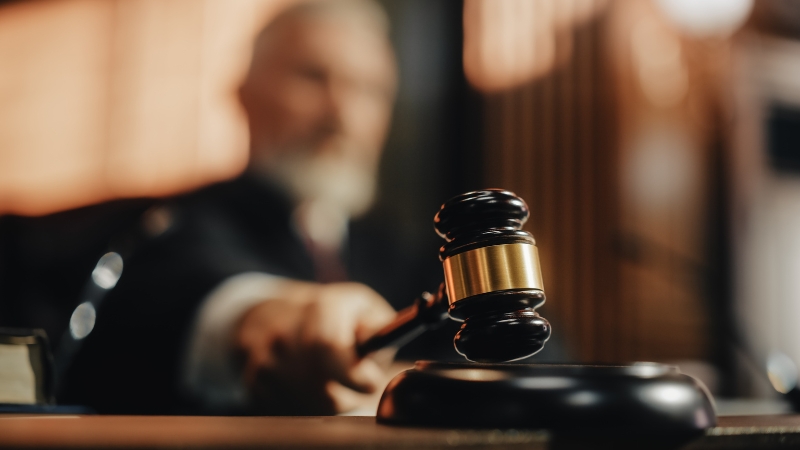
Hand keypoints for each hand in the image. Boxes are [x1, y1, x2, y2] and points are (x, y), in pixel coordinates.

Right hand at [235, 281, 396, 414]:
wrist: (277, 314)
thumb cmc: (333, 316)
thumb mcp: (363, 308)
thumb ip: (379, 326)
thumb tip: (381, 338)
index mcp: (320, 307)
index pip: (328, 346)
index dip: (354, 375)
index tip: (370, 381)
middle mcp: (285, 329)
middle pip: (320, 386)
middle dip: (346, 396)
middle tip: (357, 389)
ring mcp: (265, 355)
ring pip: (307, 402)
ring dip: (329, 402)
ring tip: (335, 384)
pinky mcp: (254, 378)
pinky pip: (289, 407)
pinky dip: (306, 405)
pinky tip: (312, 388)